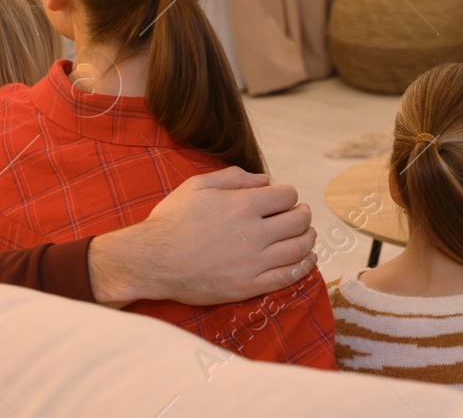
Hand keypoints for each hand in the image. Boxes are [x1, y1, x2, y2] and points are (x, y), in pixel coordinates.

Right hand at [86, 167, 316, 306]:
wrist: (153, 260)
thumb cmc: (173, 219)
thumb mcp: (198, 185)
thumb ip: (234, 176)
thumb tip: (265, 179)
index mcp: (243, 204)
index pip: (287, 195)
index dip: (289, 195)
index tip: (283, 199)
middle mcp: (254, 233)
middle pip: (298, 221)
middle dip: (303, 214)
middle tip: (300, 214)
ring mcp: (252, 262)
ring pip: (298, 249)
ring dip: (308, 238)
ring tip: (307, 234)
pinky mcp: (248, 287)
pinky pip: (287, 277)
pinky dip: (304, 266)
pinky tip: (308, 259)